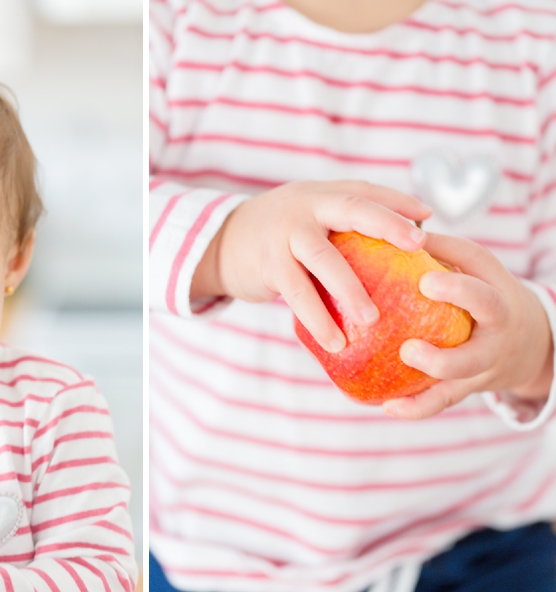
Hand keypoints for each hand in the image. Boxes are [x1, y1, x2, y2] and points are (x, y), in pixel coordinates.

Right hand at [190, 180, 431, 351]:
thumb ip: (342, 227)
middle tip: (417, 246)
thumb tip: (404, 249)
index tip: (428, 217)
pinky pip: (298, 294)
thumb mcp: (308, 218)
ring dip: (350, 289)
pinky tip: (335, 342)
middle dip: (386, 224)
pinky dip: (318, 319)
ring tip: (371, 320)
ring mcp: (285, 234)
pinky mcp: (269, 265)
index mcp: (322, 196)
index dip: (397, 202)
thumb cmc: (280, 236)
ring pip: (324, 258)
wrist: (221, 241)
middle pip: (352, 208)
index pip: (365, 191)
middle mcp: (306, 207)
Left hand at [383, 233, 553, 418]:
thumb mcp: (472, 269)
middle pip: (487, 308)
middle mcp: (496, 318)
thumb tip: (385, 228)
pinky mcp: (471, 384)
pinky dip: (417, 407)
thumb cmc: (482, 295)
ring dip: (436, 365)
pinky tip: (388, 407)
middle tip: (424, 295)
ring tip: (406, 355)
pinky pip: (445, 399)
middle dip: (459, 300)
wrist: (530, 343)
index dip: (456, 269)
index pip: (479, 265)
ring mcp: (486, 355)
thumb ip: (436, 250)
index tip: (426, 277)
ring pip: (466, 365)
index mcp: (491, 282)